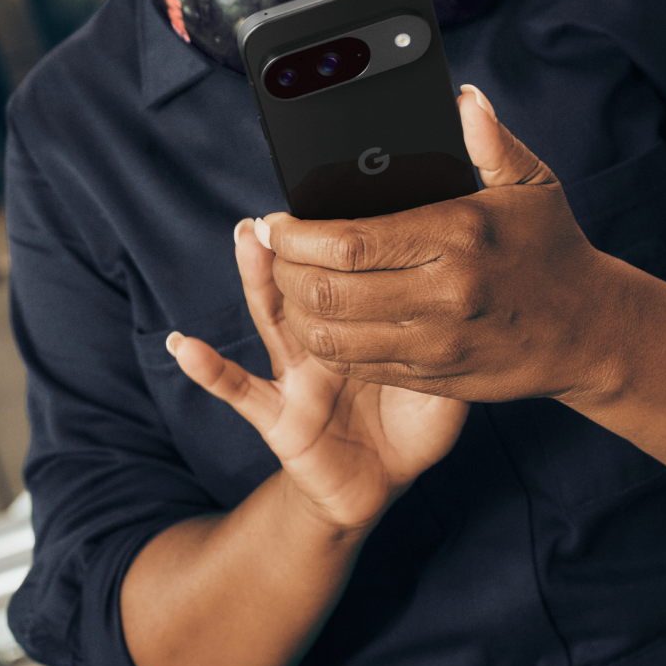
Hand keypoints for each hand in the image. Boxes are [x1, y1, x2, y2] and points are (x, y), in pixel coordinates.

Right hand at [167, 217, 467, 530]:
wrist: (384, 481)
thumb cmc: (415, 416)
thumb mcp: (448, 364)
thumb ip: (453, 318)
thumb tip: (479, 262)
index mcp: (368, 317)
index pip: (354, 265)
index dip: (347, 232)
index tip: (344, 184)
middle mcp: (326, 336)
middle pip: (308, 278)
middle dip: (297, 242)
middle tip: (294, 197)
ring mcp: (297, 372)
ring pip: (274, 315)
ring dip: (257, 276)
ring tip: (246, 234)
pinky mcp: (278, 415)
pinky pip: (239, 391)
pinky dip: (209, 369)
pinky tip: (185, 347)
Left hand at [256, 85, 614, 402]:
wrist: (591, 332)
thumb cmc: (554, 249)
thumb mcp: (532, 186)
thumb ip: (491, 142)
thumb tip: (462, 98)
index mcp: (458, 237)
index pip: (349, 242)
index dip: (295, 235)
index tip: (274, 222)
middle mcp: (444, 294)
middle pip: (328, 291)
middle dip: (283, 270)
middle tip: (274, 251)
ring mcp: (437, 343)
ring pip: (333, 336)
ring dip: (296, 310)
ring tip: (290, 283)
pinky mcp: (435, 377)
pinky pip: (358, 365)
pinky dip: (326, 343)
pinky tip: (320, 318)